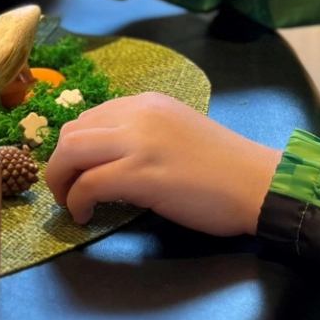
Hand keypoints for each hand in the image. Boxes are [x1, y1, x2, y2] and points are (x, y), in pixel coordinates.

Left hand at [47, 92, 281, 234]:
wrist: (259, 184)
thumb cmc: (226, 168)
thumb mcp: (179, 133)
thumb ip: (145, 136)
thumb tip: (109, 159)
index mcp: (148, 103)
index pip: (90, 117)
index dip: (75, 149)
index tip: (77, 172)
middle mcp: (139, 114)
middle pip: (72, 132)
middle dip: (59, 164)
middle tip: (67, 191)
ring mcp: (139, 142)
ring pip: (70, 152)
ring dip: (61, 181)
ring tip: (71, 203)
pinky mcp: (141, 174)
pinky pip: (88, 184)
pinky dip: (78, 202)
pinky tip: (87, 216)